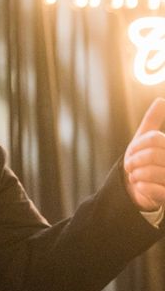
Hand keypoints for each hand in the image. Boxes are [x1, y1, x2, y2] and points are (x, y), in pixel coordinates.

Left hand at [124, 97, 164, 211]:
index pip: (154, 139)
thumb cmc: (144, 161)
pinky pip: (150, 190)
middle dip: (134, 161)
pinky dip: (140, 187)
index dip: (137, 145)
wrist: (141, 188)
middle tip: (129, 166)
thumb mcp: (146, 139)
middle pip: (152, 155)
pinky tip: (142, 187)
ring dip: (136, 175)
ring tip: (136, 177)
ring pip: (149, 172)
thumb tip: (160, 100)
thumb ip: (153, 121)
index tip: (131, 151)